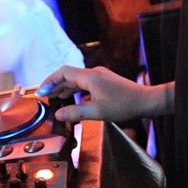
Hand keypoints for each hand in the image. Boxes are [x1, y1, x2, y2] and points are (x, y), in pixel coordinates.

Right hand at [37, 65, 172, 122]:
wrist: (146, 101)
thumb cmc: (124, 105)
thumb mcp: (97, 112)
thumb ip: (75, 113)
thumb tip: (58, 114)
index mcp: (89, 77)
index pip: (63, 73)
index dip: (50, 81)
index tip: (41, 91)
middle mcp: (93, 73)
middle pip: (68, 76)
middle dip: (55, 85)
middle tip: (44, 96)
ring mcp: (100, 77)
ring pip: (77, 80)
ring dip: (65, 88)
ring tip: (55, 98)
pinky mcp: (105, 82)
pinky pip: (85, 84)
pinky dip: (75, 91)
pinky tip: (73, 100)